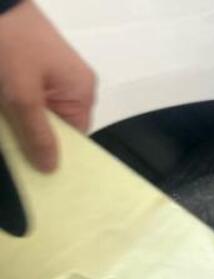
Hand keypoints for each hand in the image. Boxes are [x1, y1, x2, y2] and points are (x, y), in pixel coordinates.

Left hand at [0, 1, 94, 171]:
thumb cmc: (9, 45)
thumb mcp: (20, 95)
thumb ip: (36, 134)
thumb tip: (51, 170)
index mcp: (81, 92)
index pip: (75, 137)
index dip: (57, 154)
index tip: (38, 174)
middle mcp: (72, 85)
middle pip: (56, 126)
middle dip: (32, 138)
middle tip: (16, 156)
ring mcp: (51, 74)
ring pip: (37, 113)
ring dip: (18, 122)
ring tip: (6, 132)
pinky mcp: (31, 66)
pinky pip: (26, 98)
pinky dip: (12, 108)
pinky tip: (4, 116)